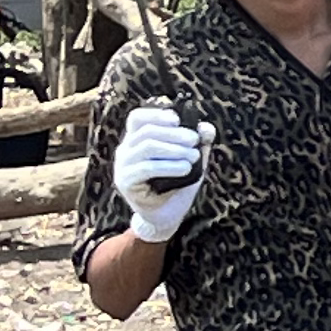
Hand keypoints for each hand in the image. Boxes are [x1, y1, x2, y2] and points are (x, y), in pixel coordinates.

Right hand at [113, 102, 210, 243]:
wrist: (167, 216)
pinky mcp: (125, 182)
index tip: (177, 119)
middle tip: (195, 141)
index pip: (137, 118)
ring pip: (147, 146)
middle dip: (175, 133)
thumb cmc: (178, 185)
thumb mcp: (192, 161)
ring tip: (194, 157)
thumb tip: (207, 128)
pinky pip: (146, 168)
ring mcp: (123, 166)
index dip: (156, 114)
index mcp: (137, 141)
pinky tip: (186, 169)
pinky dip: (169, 166)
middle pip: (147, 131)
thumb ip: (199, 144)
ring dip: (174, 149)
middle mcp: (126, 150)